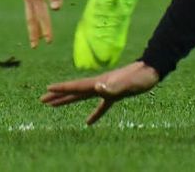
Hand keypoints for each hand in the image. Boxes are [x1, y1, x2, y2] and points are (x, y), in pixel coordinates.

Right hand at [17, 0, 62, 46]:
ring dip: (32, 25)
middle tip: (36, 46)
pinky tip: (35, 15)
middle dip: (34, 33)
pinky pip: (29, 6)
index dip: (46, 29)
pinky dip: (32, 14)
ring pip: (29, 13)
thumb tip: (56, 9)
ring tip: (34, 35)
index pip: (42, 17)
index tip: (49, 41)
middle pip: (31, 19)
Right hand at [41, 61, 159, 124]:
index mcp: (99, 82)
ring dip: (68, 100)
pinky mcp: (116, 94)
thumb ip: (113, 86)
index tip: (47, 90)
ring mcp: (107, 88)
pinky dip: (94, 114)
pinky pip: (101, 106)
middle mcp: (100, 84)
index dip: (62, 88)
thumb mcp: (127, 83)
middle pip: (74, 91)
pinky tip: (88, 123)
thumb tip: (98, 87)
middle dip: (58, 95)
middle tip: (42, 99)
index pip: (76, 86)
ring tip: (54, 105)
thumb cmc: (140, 77)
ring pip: (83, 96)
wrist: (152, 70)